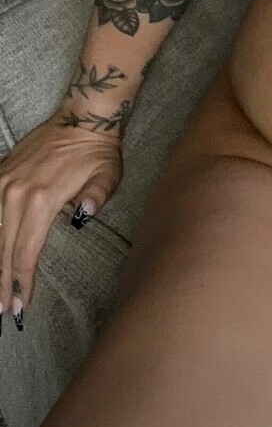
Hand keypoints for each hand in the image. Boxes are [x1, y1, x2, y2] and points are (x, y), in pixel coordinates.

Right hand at [0, 116, 122, 328]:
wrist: (82, 116)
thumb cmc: (98, 151)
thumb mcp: (107, 175)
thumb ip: (96, 198)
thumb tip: (84, 216)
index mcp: (42, 199)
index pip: (26, 252)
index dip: (21, 282)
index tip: (20, 307)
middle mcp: (16, 193)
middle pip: (4, 248)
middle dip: (3, 282)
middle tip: (2, 310)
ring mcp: (3, 182)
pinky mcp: (0, 173)